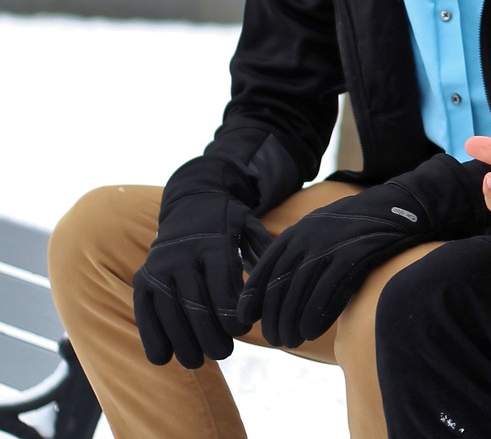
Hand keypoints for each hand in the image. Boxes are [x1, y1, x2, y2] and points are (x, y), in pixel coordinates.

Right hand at [132, 159, 272, 368]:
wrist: (191, 201)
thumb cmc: (229, 223)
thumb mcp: (251, 228)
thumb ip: (263, 256)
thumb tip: (276, 290)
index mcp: (213, 243)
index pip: (222, 286)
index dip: (231, 314)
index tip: (243, 330)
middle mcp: (182, 255)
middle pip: (195, 304)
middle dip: (210, 335)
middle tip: (225, 353)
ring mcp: (158, 267)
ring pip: (168, 312)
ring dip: (183, 342)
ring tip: (198, 361)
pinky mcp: (142, 278)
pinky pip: (144, 311)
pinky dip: (152, 336)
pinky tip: (163, 358)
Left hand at [237, 180, 432, 347]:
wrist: (399, 207)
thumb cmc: (358, 227)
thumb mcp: (322, 230)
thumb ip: (300, 253)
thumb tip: (277, 288)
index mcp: (297, 231)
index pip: (265, 268)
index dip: (252, 297)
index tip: (246, 320)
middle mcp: (309, 237)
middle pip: (280, 284)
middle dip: (274, 316)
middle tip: (275, 339)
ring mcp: (331, 245)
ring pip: (300, 291)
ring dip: (292, 321)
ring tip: (291, 340)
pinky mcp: (353, 255)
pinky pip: (327, 291)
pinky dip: (315, 315)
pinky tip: (311, 332)